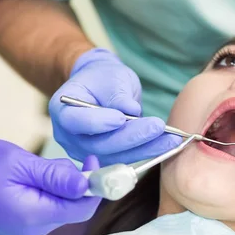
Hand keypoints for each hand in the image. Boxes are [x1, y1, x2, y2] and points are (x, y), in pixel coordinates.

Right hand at [0, 133, 101, 234]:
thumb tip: (87, 185)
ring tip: (39, 166)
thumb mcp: (20, 164)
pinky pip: (44, 210)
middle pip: (73, 209)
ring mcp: (23, 230)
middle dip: (76, 184)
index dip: (95, 186)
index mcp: (34, 216)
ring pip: (59, 208)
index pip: (82, 208)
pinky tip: (33, 176)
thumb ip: (55, 177)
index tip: (95, 162)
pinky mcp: (17, 224)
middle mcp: (32, 230)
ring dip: (60, 186)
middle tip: (63, 160)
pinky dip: (48, 192)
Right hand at [49, 48, 179, 165]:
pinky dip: (148, 152)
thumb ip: (117, 94)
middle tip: (157, 127)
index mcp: (62, 111)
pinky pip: (126, 159)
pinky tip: (168, 145)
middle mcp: (69, 137)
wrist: (102, 88)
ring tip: (171, 139)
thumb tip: (131, 111)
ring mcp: (85, 151)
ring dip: (146, 149)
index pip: (76, 121)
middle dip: (131, 137)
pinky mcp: (104, 159)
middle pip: (99, 144)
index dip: (98, 123)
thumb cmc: (103, 78)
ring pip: (116, 156)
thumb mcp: (110, 76)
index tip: (122, 117)